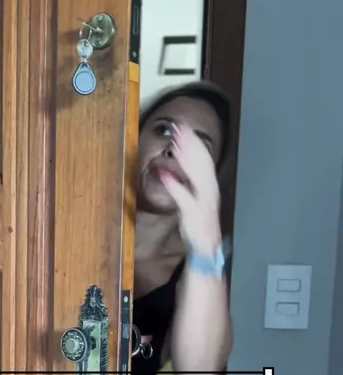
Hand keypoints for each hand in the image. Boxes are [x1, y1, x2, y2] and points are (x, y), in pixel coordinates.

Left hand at [159, 124, 221, 255]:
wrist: (206, 247)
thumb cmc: (200, 221)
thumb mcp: (196, 197)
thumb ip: (190, 181)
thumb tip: (178, 164)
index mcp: (210, 186)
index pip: (204, 158)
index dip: (195, 141)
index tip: (185, 127)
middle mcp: (209, 191)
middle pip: (201, 162)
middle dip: (191, 144)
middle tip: (178, 127)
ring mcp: (203, 201)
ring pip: (196, 175)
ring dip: (185, 158)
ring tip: (174, 144)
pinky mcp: (193, 213)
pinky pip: (184, 197)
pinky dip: (175, 186)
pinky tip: (165, 175)